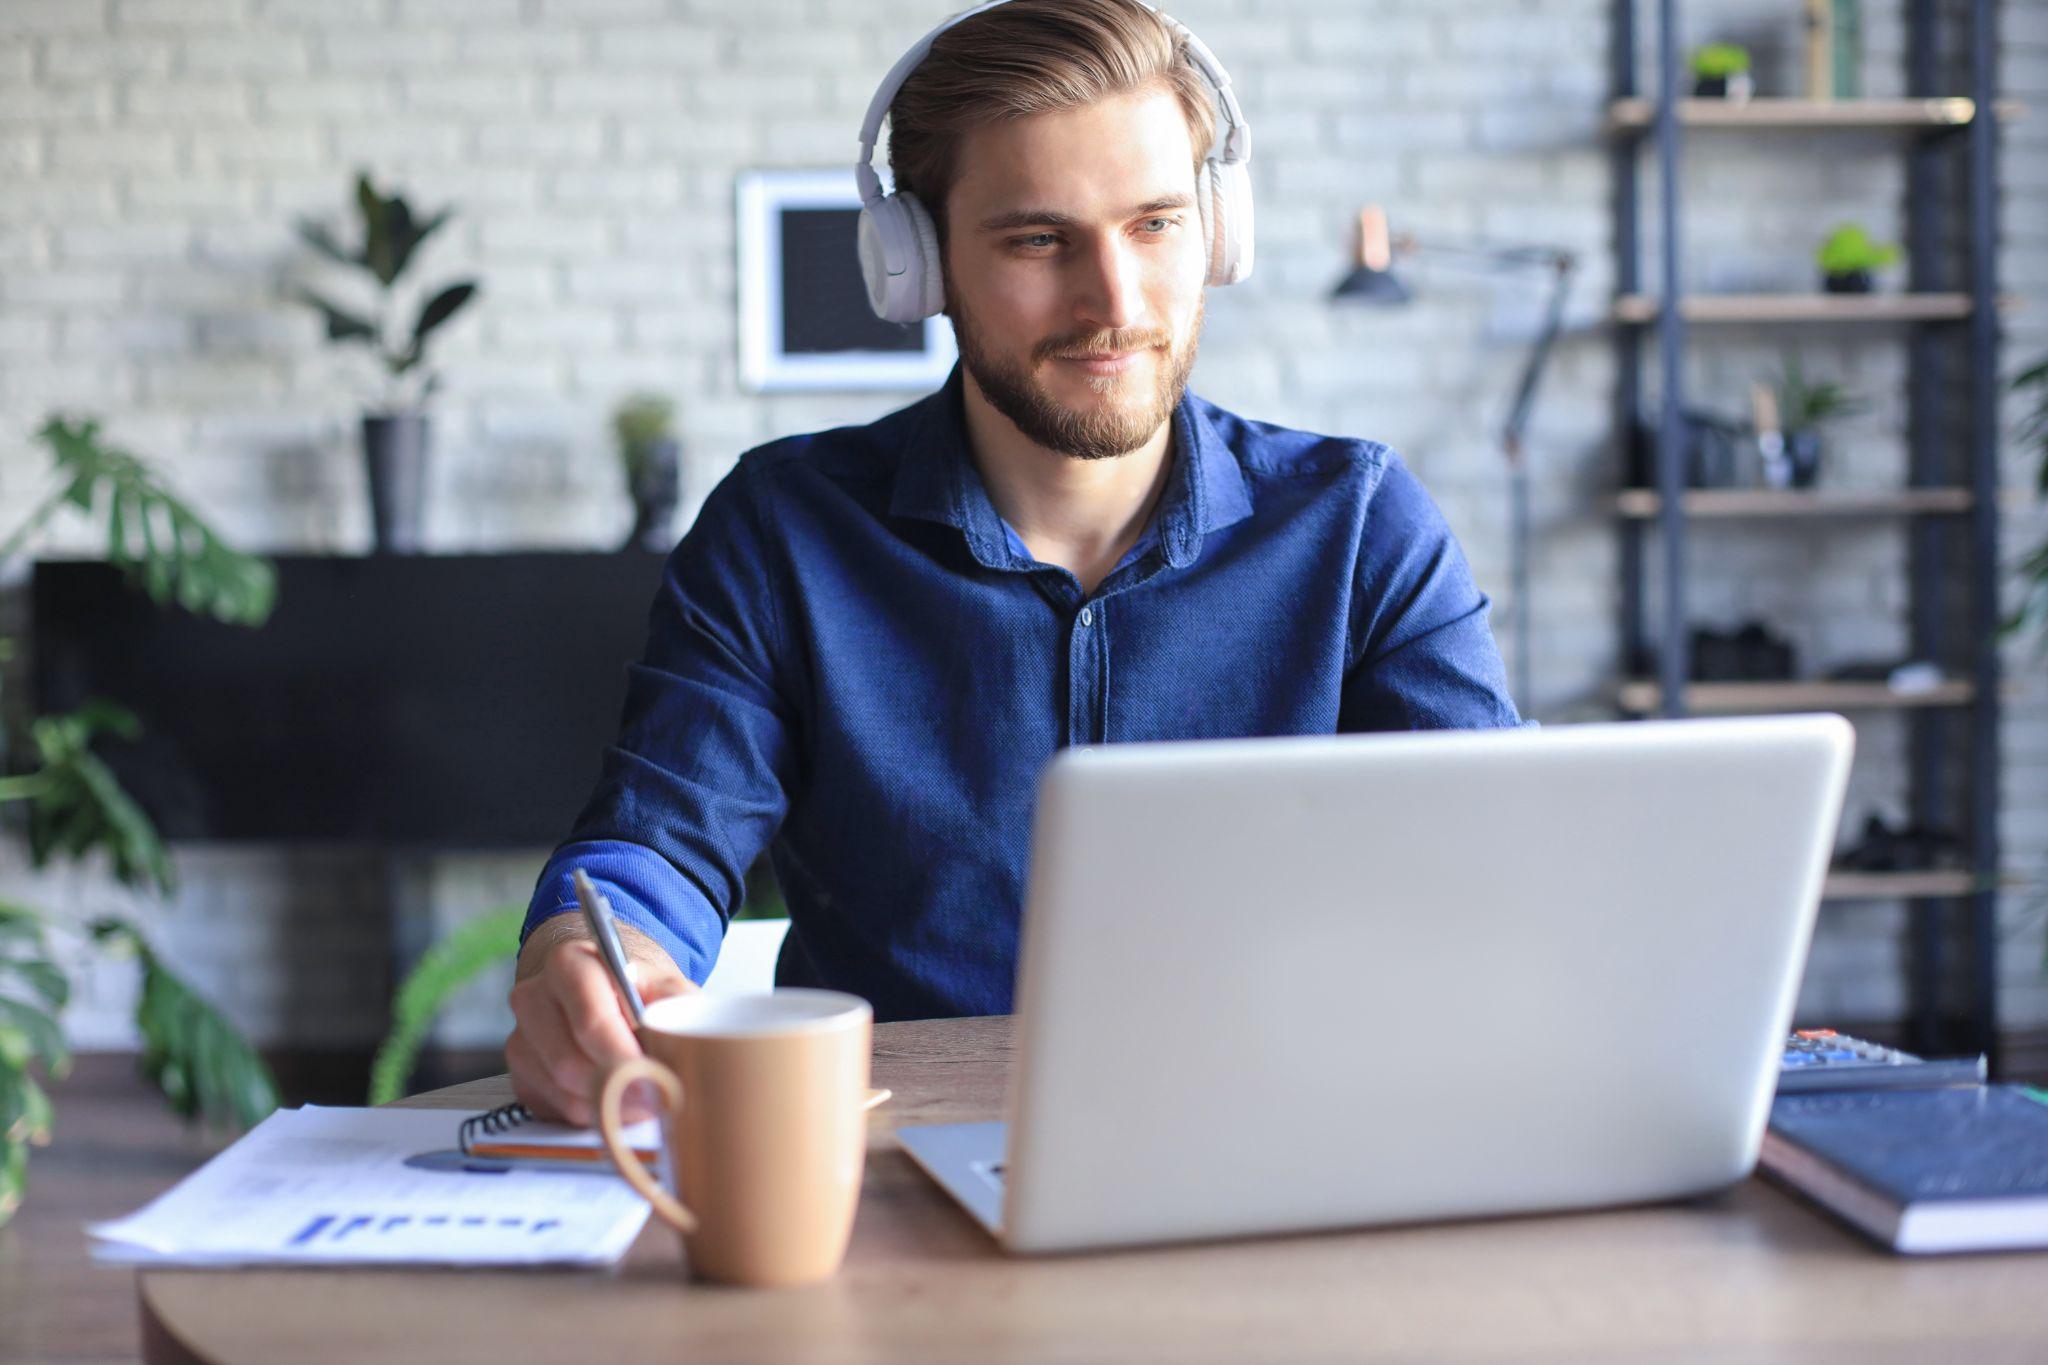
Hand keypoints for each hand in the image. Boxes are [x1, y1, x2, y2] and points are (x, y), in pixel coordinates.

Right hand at [505, 916, 696, 1127]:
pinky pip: (556, 1109)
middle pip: (569, 1063)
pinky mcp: (520, 1076)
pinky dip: (593, 1113)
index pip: (590, 1020)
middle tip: (656, 1098)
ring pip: (563, 1091)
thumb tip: (674, 1033)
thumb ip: (674, 1004)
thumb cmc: (639, 993)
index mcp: (568, 964)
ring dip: (608, 1104)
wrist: (609, 995)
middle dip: (617, 1087)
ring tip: (644, 1096)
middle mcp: (533, 998)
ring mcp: (520, 1039)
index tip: (654, 1079)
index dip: (624, 1057)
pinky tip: (616, 1098)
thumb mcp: (666, 986)